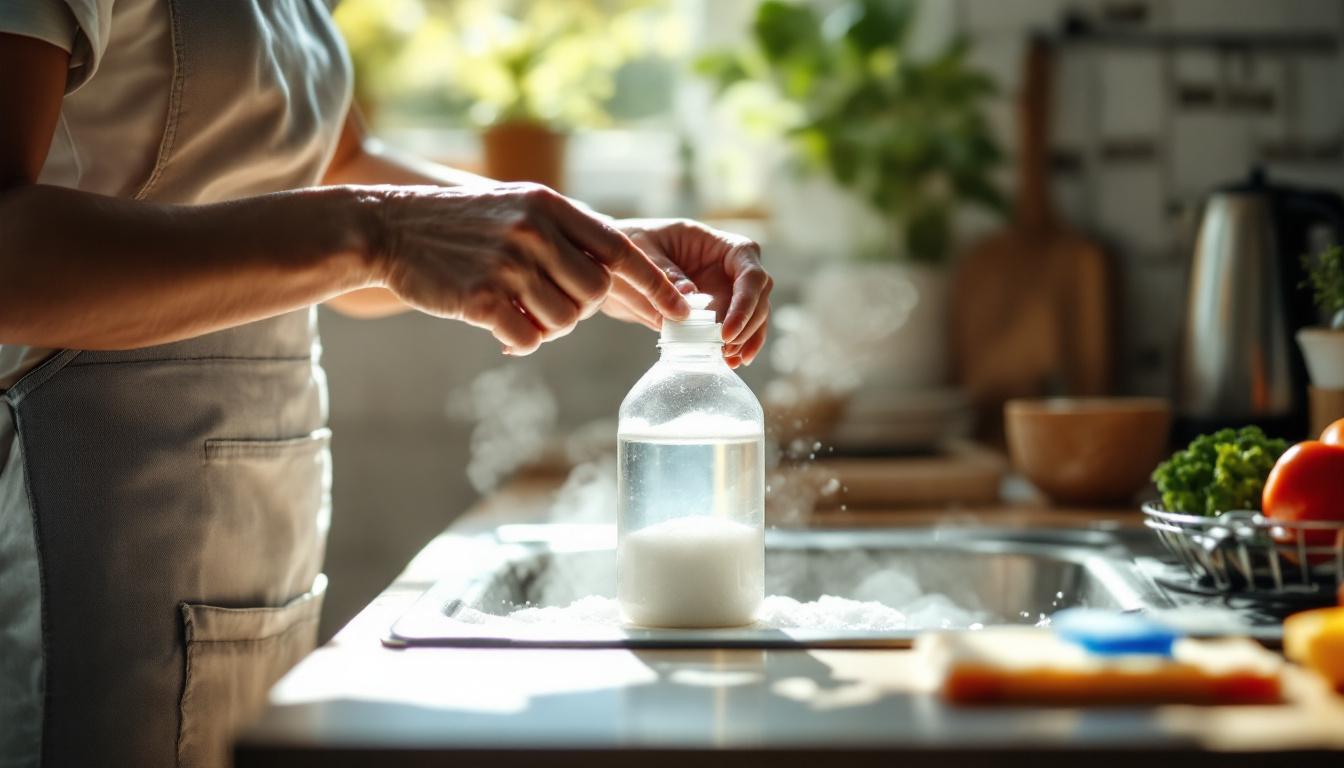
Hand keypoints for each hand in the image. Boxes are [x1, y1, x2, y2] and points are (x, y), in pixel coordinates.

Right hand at [366, 183, 688, 354]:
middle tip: (548, 301)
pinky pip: (528, 339)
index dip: (656, 283)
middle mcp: (533, 231)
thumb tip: (618, 274)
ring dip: (548, 326)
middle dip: (581, 309)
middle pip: (595, 294)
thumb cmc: (461, 224)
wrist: (387, 228)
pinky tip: (497, 323)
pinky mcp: (479, 299)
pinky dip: (519, 340)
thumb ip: (566, 233)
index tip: (683, 310)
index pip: (620, 249)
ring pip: (565, 321)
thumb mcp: (518, 206)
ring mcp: (506, 264)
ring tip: (516, 306)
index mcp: (550, 206)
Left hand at [604, 219, 770, 367]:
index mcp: (716, 244)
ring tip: (730, 360)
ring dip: (747, 338)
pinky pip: (735, 328)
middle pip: (758, 294)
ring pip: (753, 314)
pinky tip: (729, 362)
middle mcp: (728, 266)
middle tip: (726, 349)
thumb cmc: (630, 242)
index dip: (746, 300)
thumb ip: (663, 272)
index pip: (749, 269)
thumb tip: (690, 298)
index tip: (726, 330)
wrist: (614, 260)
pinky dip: (736, 345)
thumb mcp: (640, 249)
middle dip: (748, 324)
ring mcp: (725, 289)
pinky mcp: (715, 311)